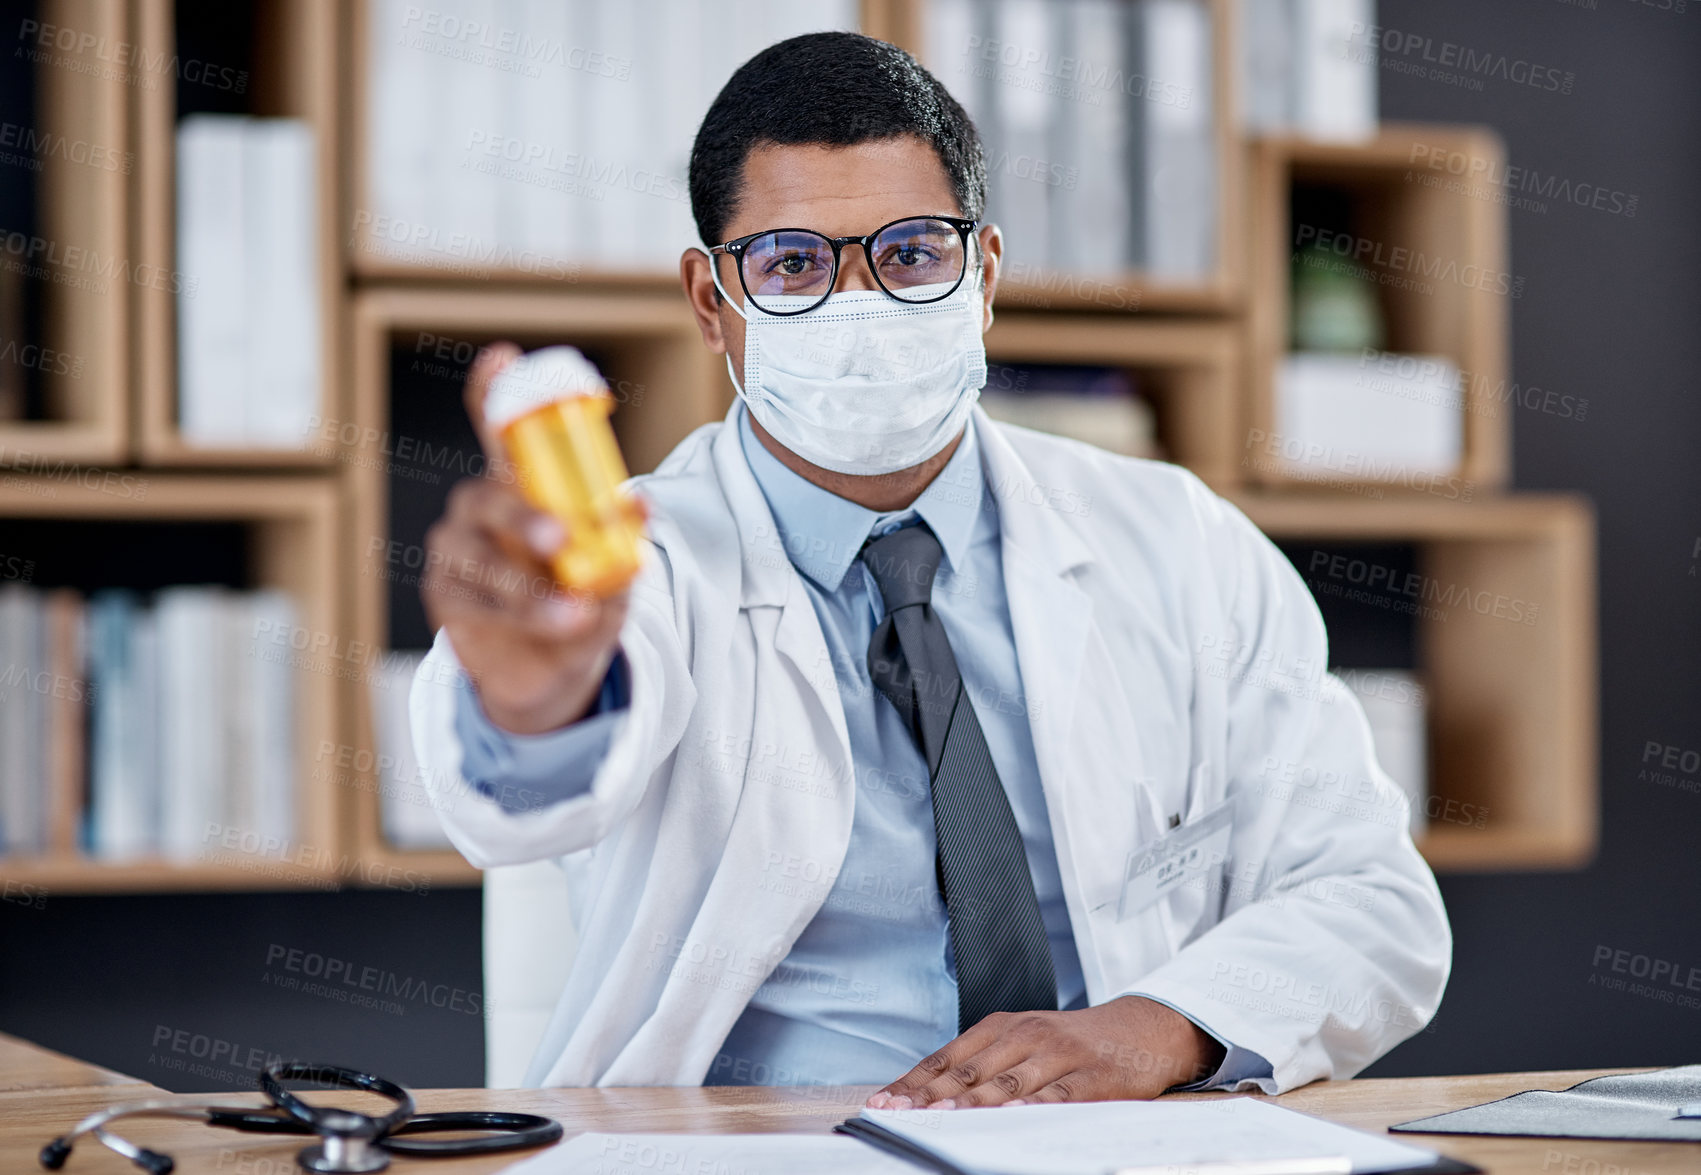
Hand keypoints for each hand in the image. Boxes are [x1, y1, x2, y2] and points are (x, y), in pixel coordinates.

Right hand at [420, 344, 634, 734]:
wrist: (551, 671)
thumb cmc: (581, 597)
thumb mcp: (614, 567)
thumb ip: (623, 537)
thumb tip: (640, 505)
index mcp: (520, 482)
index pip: (499, 427)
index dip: (494, 391)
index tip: (502, 356)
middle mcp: (480, 506)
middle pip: (486, 496)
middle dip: (522, 517)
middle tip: (558, 538)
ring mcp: (456, 550)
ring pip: (479, 558)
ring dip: (528, 587)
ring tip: (576, 611)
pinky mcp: (446, 596)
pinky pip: (477, 602)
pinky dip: (525, 616)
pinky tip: (563, 624)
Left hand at [864, 996, 1225, 1109]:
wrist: (1139, 1028)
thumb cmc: (1071, 1041)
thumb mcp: (1023, 1040)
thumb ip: (983, 1063)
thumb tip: (928, 1096)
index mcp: (1002, 1026)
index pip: (947, 1057)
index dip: (913, 1082)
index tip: (883, 1104)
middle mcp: (1026, 1035)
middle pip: (970, 1070)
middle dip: (930, 1096)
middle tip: (900, 1115)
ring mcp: (1059, 1055)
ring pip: (1008, 1082)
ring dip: (972, 1102)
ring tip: (942, 1119)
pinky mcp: (1092, 1077)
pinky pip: (1058, 1095)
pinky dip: (1034, 1106)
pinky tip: (1012, 1117)